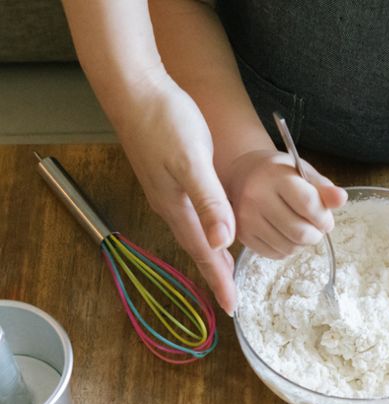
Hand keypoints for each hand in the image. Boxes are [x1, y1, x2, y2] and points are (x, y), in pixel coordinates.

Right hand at [115, 74, 236, 313]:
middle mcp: (169, 205)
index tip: (232, 308)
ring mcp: (166, 191)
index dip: (219, 281)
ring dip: (209, 253)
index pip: (203, 254)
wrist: (135, 89)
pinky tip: (211, 225)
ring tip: (224, 269)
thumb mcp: (192, 161)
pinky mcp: (167, 176)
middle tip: (229, 296)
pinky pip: (189, 215)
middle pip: (196, 248)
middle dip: (214, 273)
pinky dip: (204, 229)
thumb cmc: (165, 121)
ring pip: (192, 233)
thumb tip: (222, 241)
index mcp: (176, 206)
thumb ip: (208, 201)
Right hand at [225, 150, 346, 257]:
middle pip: (299, 231)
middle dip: (316, 234)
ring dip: (303, 244)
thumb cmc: (279, 174)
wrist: (244, 175)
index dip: (324, 218)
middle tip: (317, 228)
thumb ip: (324, 188)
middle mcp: (256, 197)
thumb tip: (341, 199)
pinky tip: (287, 235)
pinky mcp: (243, 235)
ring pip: (289, 247)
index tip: (327, 220)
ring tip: (302, 229)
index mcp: (275, 176)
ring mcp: (247, 219)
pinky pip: (276, 254)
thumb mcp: (303, 173)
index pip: (308, 204)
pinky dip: (288, 249)